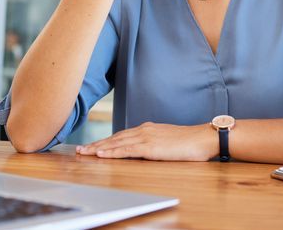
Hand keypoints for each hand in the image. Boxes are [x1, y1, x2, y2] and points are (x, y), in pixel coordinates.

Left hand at [76, 122, 218, 161]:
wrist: (203, 138)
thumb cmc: (190, 142)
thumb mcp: (167, 141)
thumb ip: (154, 144)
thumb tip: (146, 150)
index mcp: (148, 129)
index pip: (121, 135)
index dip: (105, 141)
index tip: (93, 146)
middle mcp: (144, 130)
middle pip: (114, 137)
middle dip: (96, 144)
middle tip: (80, 149)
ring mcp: (146, 137)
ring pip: (116, 142)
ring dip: (98, 148)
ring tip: (84, 152)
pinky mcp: (149, 146)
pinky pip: (126, 149)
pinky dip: (111, 151)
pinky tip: (100, 154)